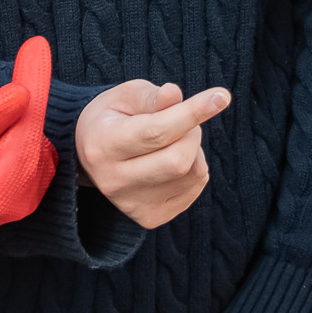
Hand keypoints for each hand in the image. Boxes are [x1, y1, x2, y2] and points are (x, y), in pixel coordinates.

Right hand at [0, 36, 57, 236]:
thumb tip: (22, 92)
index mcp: (7, 192)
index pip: (25, 124)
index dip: (31, 82)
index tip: (36, 44)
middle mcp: (30, 192)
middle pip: (20, 121)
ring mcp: (34, 186)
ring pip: (19, 124)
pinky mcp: (32, 174)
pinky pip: (19, 133)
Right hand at [75, 80, 230, 227]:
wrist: (90, 157)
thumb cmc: (113, 117)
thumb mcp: (126, 96)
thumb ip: (151, 96)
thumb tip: (174, 94)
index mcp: (103, 145)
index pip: (156, 132)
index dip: (192, 113)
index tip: (221, 96)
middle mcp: (114, 181)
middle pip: (178, 160)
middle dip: (192, 133)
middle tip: (182, 121)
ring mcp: (132, 204)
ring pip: (192, 173)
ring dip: (194, 149)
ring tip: (172, 141)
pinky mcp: (150, 217)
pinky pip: (195, 188)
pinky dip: (194, 167)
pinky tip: (171, 160)